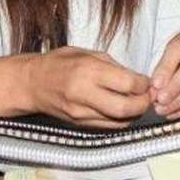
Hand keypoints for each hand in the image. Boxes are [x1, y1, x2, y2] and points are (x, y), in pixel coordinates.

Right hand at [25, 46, 150, 127]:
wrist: (32, 83)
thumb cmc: (59, 63)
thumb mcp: (88, 53)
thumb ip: (114, 66)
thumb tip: (136, 78)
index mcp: (88, 71)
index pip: (127, 84)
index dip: (143, 84)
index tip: (146, 81)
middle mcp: (84, 93)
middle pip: (125, 108)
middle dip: (143, 104)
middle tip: (147, 96)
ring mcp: (81, 112)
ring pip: (118, 121)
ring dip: (133, 114)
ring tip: (136, 102)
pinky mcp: (79, 124)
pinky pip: (107, 126)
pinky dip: (120, 120)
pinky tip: (122, 109)